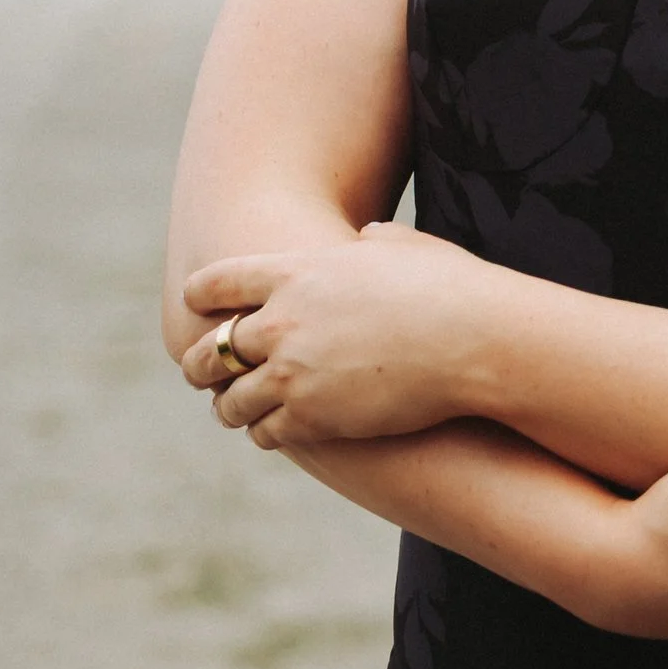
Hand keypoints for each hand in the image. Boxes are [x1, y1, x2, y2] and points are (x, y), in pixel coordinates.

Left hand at [181, 225, 490, 445]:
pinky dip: (264, 432)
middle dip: (200, 363)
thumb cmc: (447, 286)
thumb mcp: (401, 246)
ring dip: (231, 405)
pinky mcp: (311, 416)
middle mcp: (282, 321)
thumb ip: (370, 241)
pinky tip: (272, 431)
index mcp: (296, 271)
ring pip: (231, 400)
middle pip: (211, 349)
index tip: (193, 305)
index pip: (218, 282)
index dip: (201, 295)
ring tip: (233, 409)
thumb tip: (365, 237)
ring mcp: (293, 372)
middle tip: (199, 371)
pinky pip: (265, 431)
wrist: (474, 339)